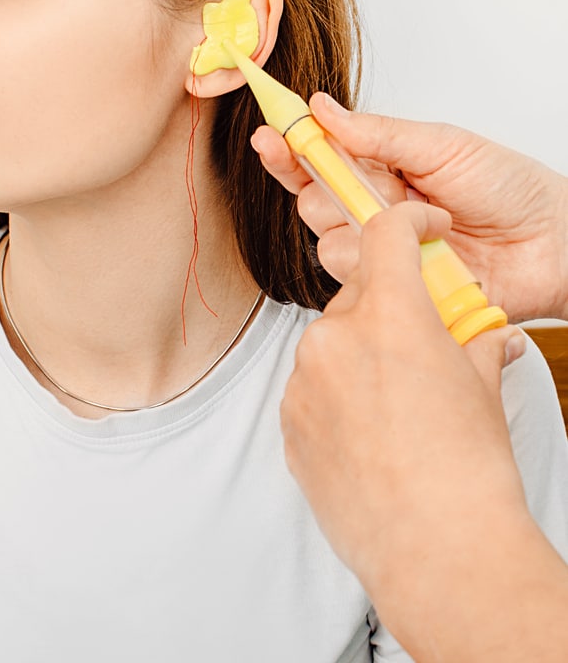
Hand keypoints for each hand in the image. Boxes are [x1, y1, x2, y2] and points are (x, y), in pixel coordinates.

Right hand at [252, 94, 567, 321]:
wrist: (554, 244)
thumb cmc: (511, 189)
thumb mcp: (443, 145)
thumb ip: (377, 133)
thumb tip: (323, 108)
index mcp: (380, 167)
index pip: (317, 157)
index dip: (288, 146)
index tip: (270, 133)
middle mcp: (373, 209)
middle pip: (311, 200)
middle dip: (322, 186)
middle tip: (357, 177)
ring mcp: (380, 250)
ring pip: (328, 240)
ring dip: (361, 224)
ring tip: (414, 215)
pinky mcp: (392, 286)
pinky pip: (357, 279)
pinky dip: (379, 262)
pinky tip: (418, 250)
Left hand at [280, 202, 529, 592]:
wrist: (434, 548)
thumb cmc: (466, 471)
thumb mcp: (481, 388)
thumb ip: (471, 342)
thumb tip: (482, 332)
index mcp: (390, 316)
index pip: (384, 235)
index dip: (403, 221)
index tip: (415, 225)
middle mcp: (335, 337)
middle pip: (355, 298)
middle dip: (384, 314)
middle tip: (417, 353)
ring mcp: (303, 379)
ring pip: (329, 346)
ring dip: (355, 359)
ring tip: (395, 411)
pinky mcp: (286, 420)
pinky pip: (309, 389)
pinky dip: (333, 398)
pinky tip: (368, 436)